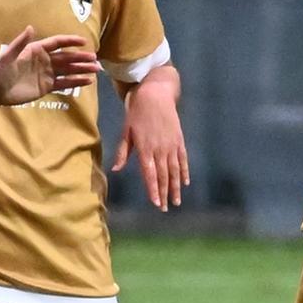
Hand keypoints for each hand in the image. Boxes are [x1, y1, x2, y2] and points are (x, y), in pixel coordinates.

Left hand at [0, 26, 99, 107]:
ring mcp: (47, 74)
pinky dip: (76, 82)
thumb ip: (20, 43)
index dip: (70, 42)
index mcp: (37, 50)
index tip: (84, 42)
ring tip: (96, 69)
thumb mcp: (8, 56)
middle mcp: (45, 61)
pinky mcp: (47, 87)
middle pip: (67, 58)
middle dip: (81, 58)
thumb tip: (31, 27)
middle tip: (95, 59)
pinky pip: (64, 83)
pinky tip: (87, 81)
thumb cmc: (0, 70)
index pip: (57, 43)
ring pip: (69, 71)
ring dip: (82, 69)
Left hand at [116, 70, 187, 208]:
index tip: (156, 203)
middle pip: (164, 175)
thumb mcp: (126, 131)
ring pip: (175, 170)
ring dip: (176, 186)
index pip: (150, 174)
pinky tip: (186, 182)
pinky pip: (183, 159)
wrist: (155, 94)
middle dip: (164, 193)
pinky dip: (185, 171)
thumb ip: (124, 152)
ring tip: (177, 200)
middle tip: (165, 208)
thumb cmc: (136, 112)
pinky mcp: (179, 140)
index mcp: (145, 148)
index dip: (153, 189)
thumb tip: (116, 170)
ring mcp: (171, 145)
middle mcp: (160, 149)